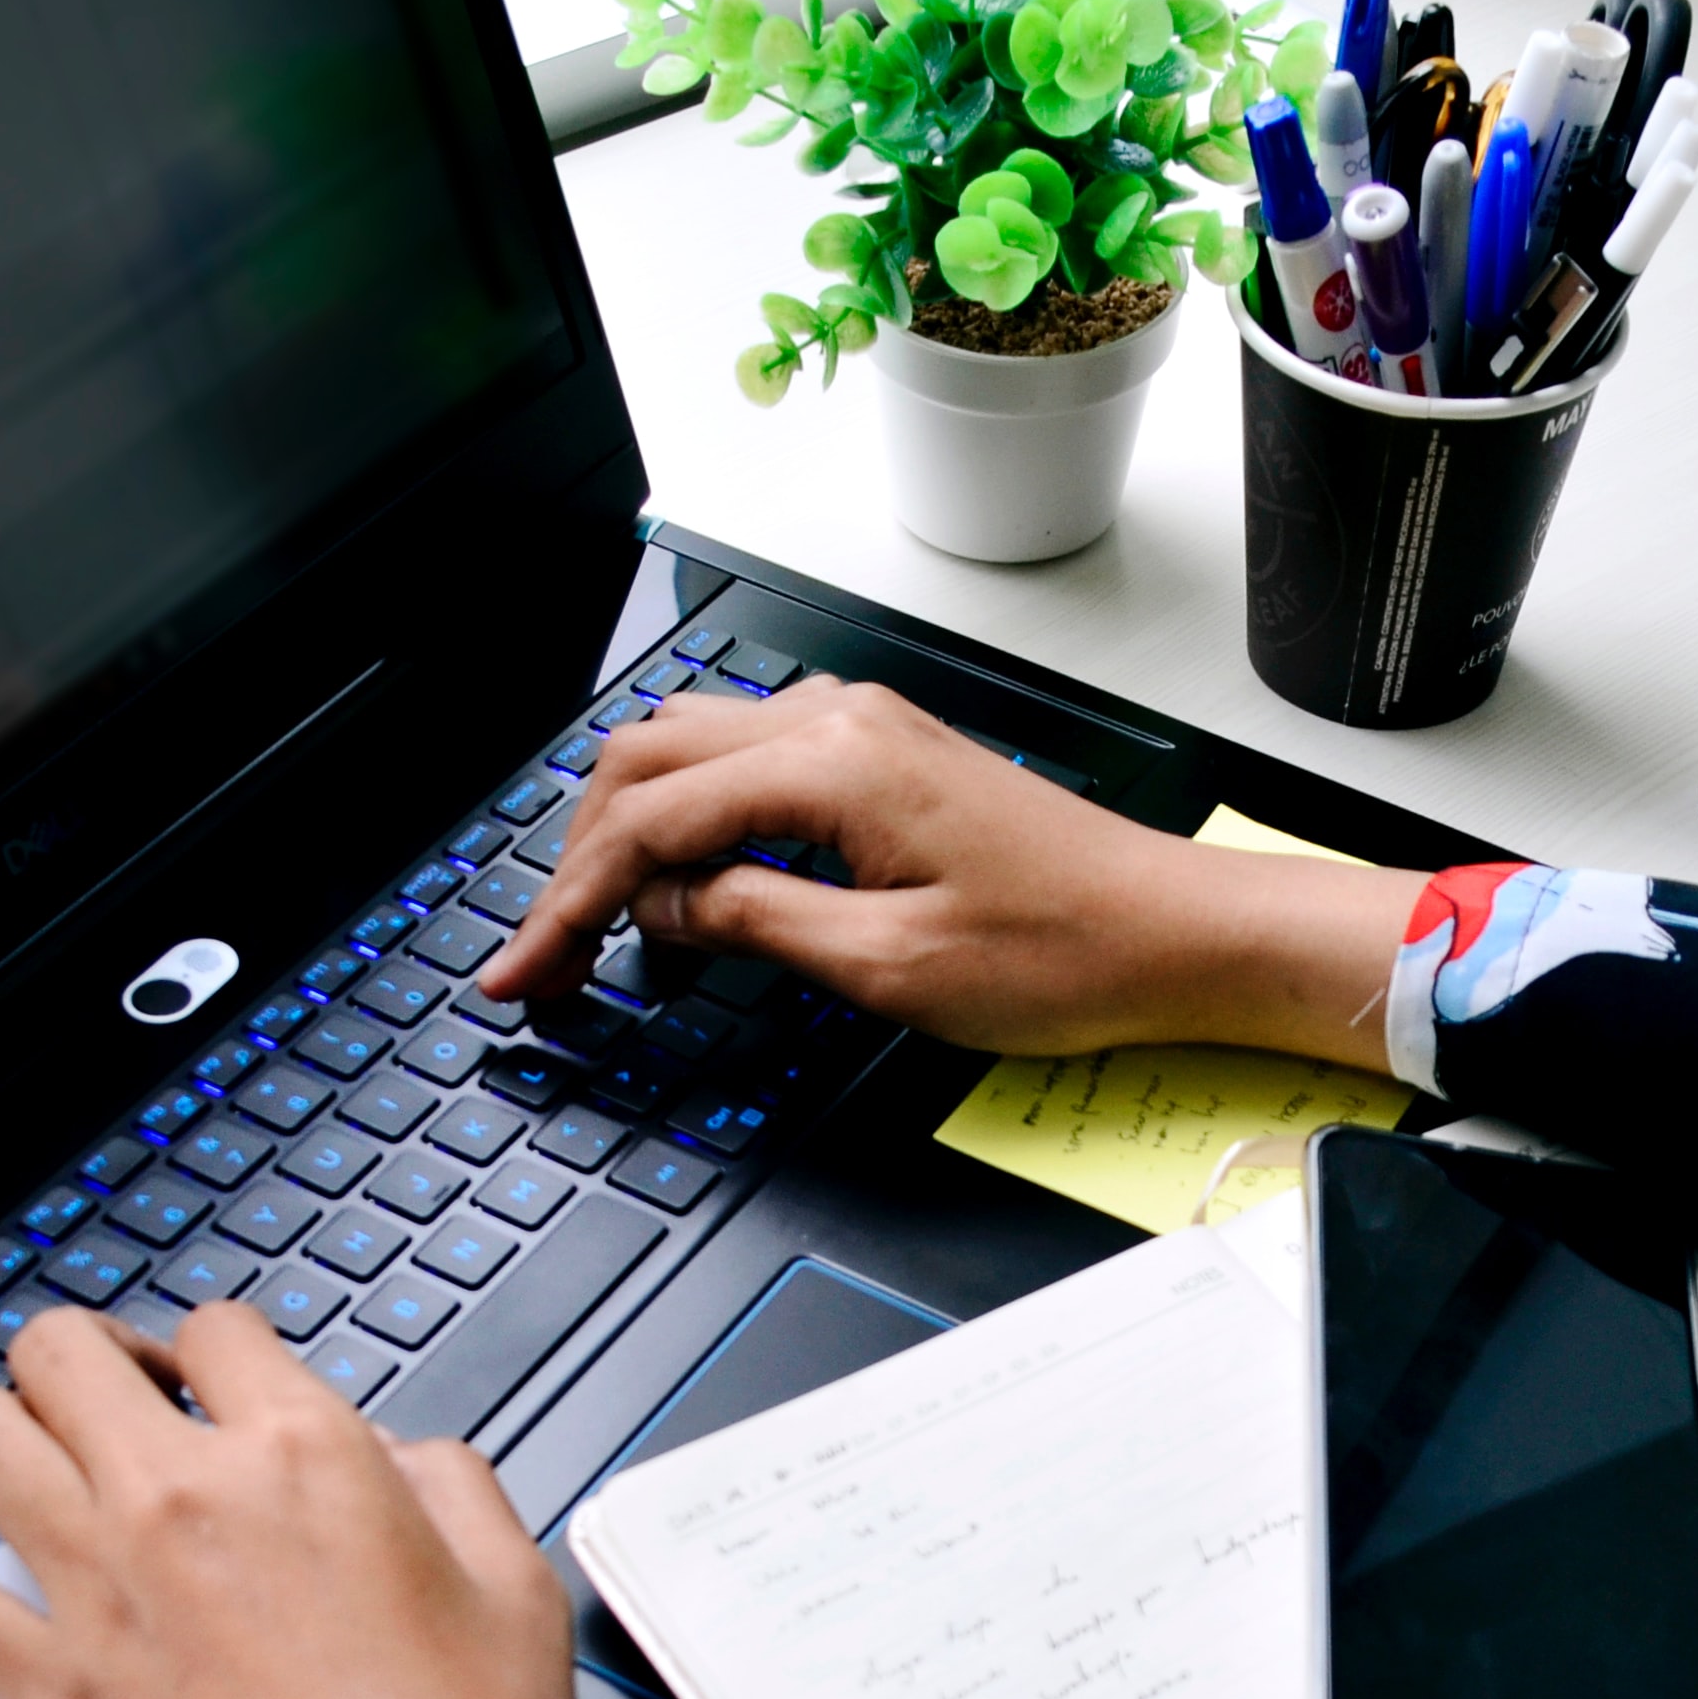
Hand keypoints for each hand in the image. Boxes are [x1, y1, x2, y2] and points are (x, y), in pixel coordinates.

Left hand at [0, 1306, 590, 1698]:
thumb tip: (388, 1459)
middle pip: (62, 1352)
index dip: (212, 1350)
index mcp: (307, 1460)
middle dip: (84, 1359)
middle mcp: (185, 1503)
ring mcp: (102, 1594)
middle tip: (109, 1402)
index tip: (209, 1382)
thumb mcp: (516, 1591)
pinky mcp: (49, 1694)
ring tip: (23, 1457)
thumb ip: (450, 1485)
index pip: (215, 1330)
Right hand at [476, 674, 1411, 1067]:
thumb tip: (668, 905)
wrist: (1172, 934)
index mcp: (834, 767)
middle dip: (577, 858)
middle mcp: (841, 727)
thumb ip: (759, 923)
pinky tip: (684, 893)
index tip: (525, 971)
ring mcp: (862, 735)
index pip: (651, 821)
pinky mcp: (881, 762)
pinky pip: (746, 767)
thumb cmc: (1066, 952)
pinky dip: (689, 823)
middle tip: (544, 957)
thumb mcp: (891, 966)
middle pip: (647, 761)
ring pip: (689, 753)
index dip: (569, 900)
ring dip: (627, 833)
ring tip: (596, 928)